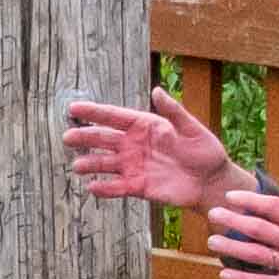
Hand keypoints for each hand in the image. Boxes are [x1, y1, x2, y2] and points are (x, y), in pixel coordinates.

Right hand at [63, 86, 245, 212]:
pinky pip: (116, 187)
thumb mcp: (192, 128)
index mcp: (145, 126)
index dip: (94, 112)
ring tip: (78, 166)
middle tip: (68, 137)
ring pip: (105, 163)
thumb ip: (174, 112)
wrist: (211, 181)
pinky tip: (92, 187)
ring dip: (90, 163)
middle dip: (85, 137)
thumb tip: (156, 91)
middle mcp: (134, 145)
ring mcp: (133, 166)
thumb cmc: (205, 151)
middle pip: (103, 139)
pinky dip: (104, 188)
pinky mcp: (137, 187)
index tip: (73, 108)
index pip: (114, 117)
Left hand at [204, 176, 278, 278]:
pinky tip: (224, 274)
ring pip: (256, 254)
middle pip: (259, 228)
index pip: (275, 207)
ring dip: (231, 247)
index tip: (232, 196)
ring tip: (212, 241)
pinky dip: (242, 278)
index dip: (250, 200)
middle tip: (212, 214)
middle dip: (233, 219)